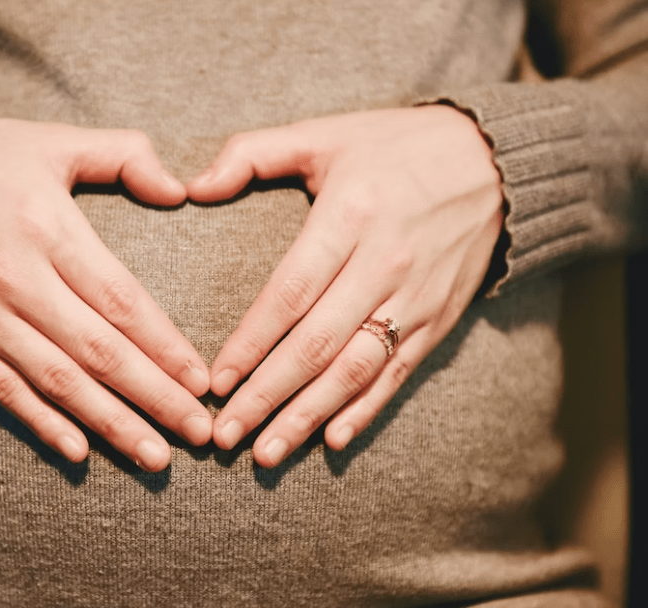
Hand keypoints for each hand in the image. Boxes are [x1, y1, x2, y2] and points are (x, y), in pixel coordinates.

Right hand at [0, 118, 211, 471]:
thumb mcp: (51, 140)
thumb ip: (122, 154)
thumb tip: (179, 189)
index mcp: (47, 228)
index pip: (121, 301)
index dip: (166, 347)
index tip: (202, 381)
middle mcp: (15, 279)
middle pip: (99, 352)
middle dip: (155, 397)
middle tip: (199, 434)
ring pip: (58, 382)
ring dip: (111, 424)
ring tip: (156, 456)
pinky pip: (4, 391)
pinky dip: (42, 424)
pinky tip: (80, 452)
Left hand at [186, 106, 502, 466]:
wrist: (494, 162)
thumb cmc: (394, 147)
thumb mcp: (323, 134)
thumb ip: (253, 154)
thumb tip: (191, 187)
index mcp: (350, 216)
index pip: (290, 293)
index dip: (250, 342)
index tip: (215, 381)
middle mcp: (385, 263)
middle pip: (317, 344)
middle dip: (267, 395)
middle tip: (225, 435)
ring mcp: (416, 297)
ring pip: (355, 370)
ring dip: (308, 416)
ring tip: (266, 453)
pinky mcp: (439, 319)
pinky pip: (399, 373)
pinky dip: (366, 410)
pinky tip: (332, 440)